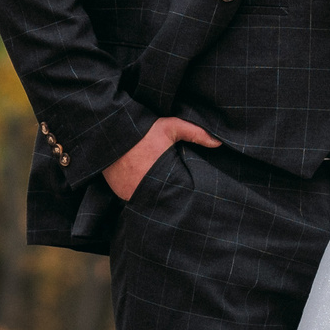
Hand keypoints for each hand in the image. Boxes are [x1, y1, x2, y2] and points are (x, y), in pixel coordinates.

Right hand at [103, 116, 219, 200]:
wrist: (109, 134)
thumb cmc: (142, 131)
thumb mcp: (170, 127)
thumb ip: (195, 133)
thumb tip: (219, 143)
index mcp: (164, 174)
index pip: (181, 192)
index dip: (187, 194)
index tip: (192, 193)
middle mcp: (148, 188)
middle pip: (166, 200)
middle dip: (172, 199)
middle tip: (179, 196)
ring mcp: (132, 194)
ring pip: (150, 202)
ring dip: (156, 199)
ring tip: (163, 193)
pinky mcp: (122, 194)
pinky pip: (135, 199)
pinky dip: (141, 196)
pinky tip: (146, 189)